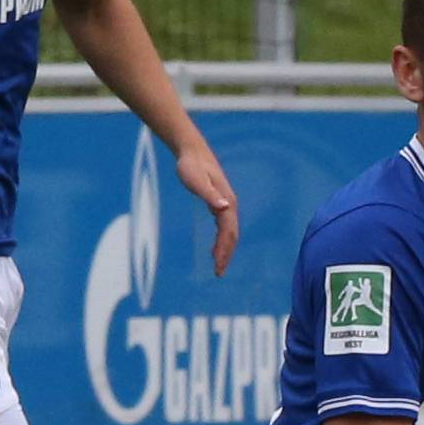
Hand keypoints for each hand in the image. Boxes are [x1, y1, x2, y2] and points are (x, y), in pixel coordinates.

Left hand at [176, 143, 238, 274]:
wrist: (192, 151)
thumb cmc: (191, 165)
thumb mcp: (197, 180)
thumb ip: (209, 195)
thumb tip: (224, 208)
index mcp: (227, 202)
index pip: (229, 232)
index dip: (224, 250)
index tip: (218, 266)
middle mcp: (229, 205)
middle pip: (232, 235)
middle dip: (227, 255)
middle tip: (219, 273)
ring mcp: (225, 204)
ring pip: (229, 232)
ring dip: (225, 250)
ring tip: (218, 265)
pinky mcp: (219, 203)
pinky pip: (224, 226)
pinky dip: (222, 240)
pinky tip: (215, 248)